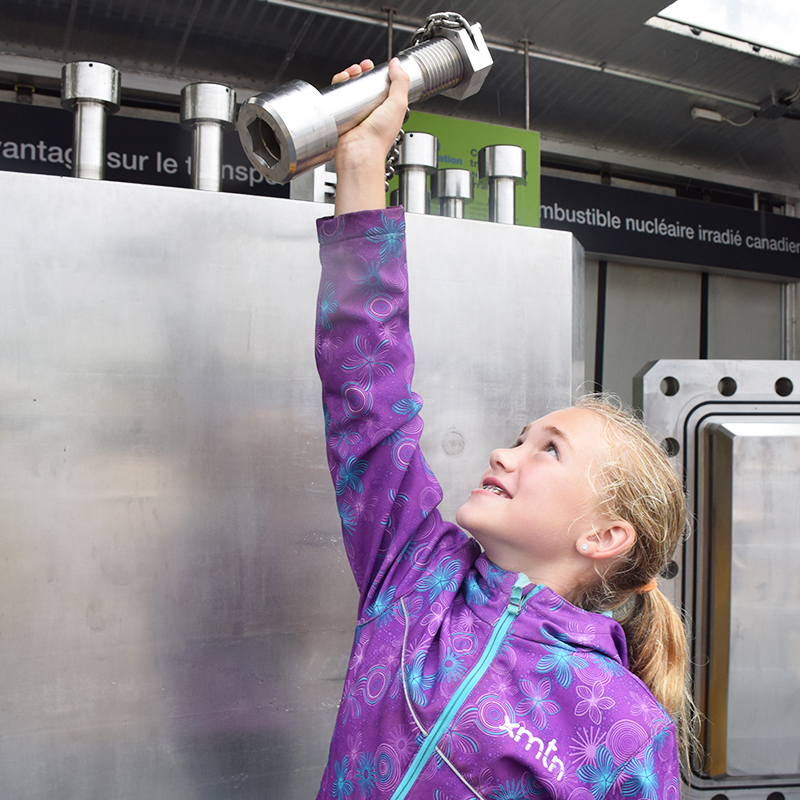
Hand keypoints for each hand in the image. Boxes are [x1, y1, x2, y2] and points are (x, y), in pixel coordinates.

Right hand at [332, 58, 409, 215]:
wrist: (359, 154)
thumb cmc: (378, 138)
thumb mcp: (398, 105)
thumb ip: (401, 82)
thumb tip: (397, 64)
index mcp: (385, 110)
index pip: (380, 86)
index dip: (376, 74)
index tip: (373, 67)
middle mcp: (369, 113)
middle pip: (363, 85)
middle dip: (360, 72)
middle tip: (360, 68)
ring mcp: (354, 115)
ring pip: (349, 89)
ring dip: (348, 77)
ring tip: (350, 73)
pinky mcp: (340, 118)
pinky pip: (337, 98)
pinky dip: (337, 86)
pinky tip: (340, 81)